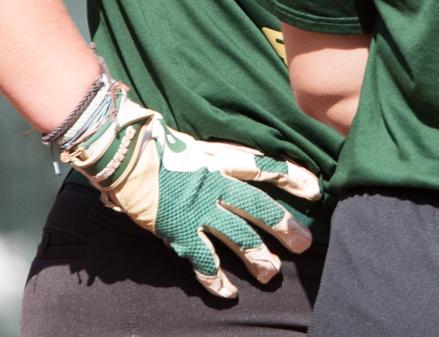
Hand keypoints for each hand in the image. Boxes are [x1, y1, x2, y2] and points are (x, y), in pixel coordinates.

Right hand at [65, 89, 321, 297]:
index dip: (293, 178)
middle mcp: (215, 184)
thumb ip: (211, 160)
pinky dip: (217, 280)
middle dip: (285, 227)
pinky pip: (205, 262)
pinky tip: (228, 293)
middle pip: (260, 208)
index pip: (265, 167)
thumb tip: (228, 165)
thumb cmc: (153, 145)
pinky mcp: (181, 231)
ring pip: (239, 237)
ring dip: (258, 257)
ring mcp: (199, 209)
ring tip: (272, 273)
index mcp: (220, 159)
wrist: (122, 154)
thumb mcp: (192, 146)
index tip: (316, 190)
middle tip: (304, 244)